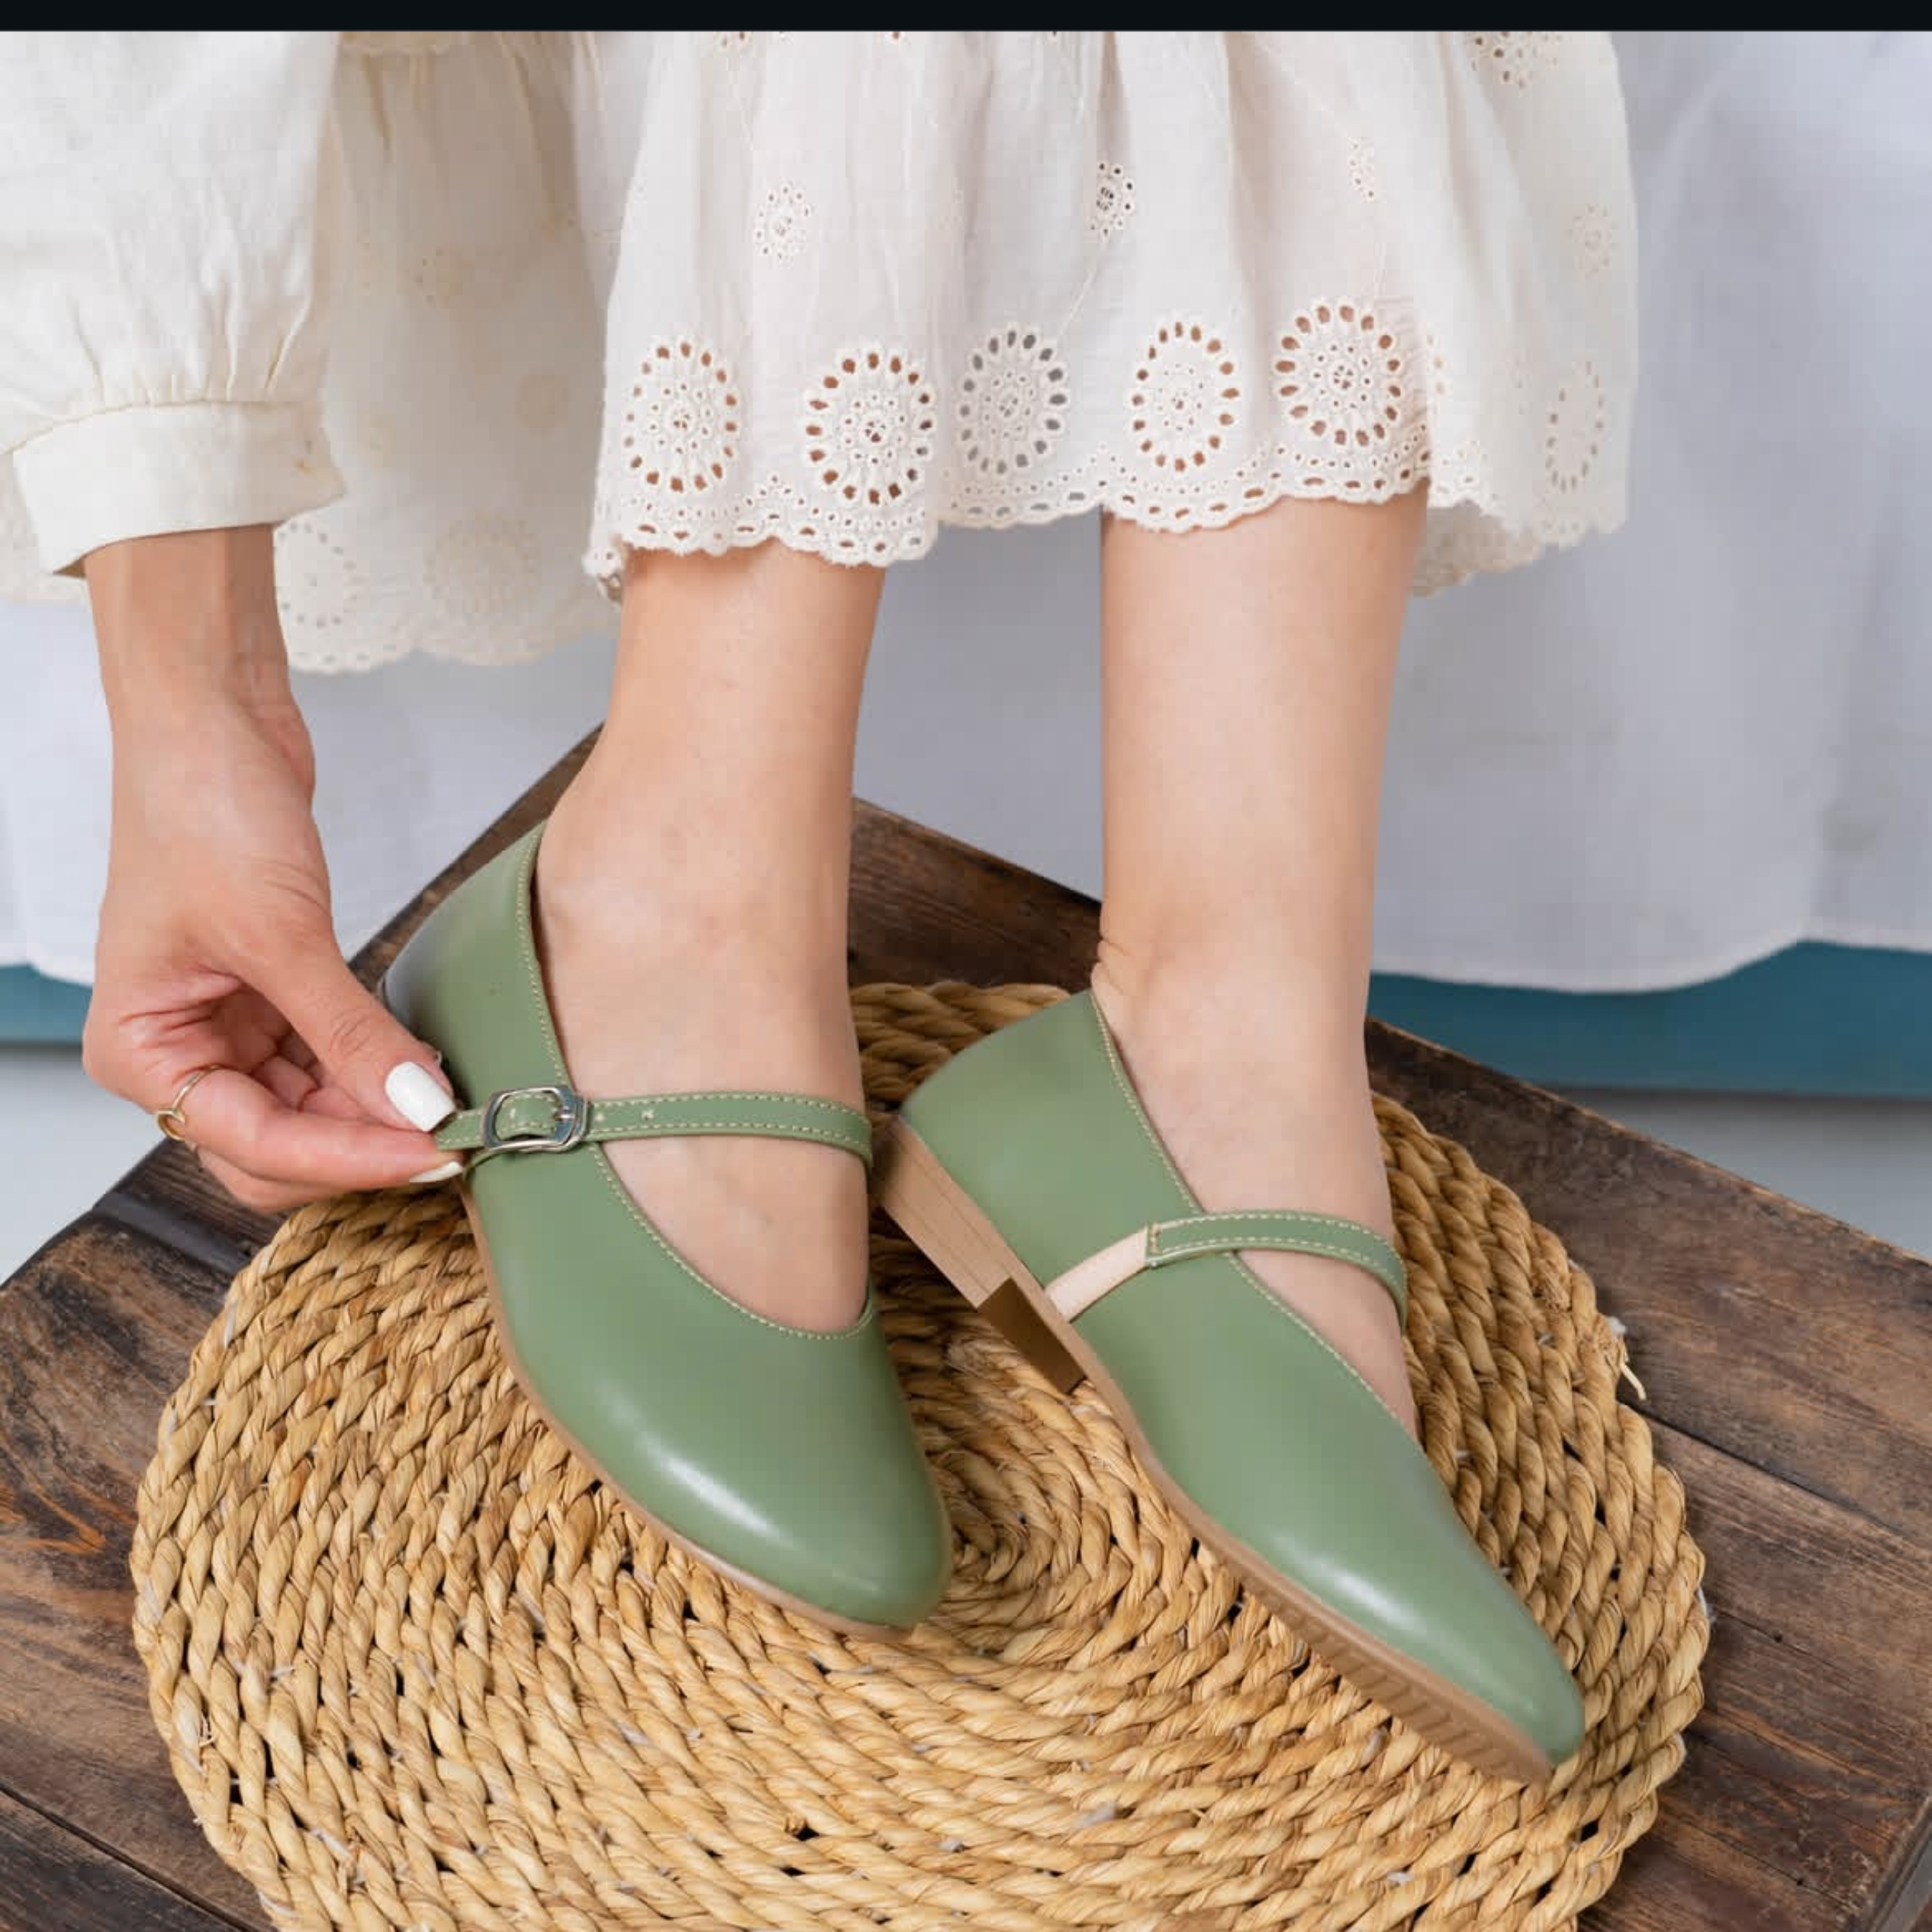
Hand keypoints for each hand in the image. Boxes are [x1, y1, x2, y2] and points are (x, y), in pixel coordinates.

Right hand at [82, 529, 458, 1211]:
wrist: (214, 720)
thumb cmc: (202, 808)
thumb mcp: (281, 933)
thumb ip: (349, 1034)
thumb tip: (418, 1109)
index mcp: (140, 1051)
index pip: (253, 1142)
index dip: (347, 1156)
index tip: (432, 1150)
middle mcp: (177, 1051)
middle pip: (277, 1146)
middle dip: (359, 1150)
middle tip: (450, 1146)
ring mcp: (227, 1026)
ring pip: (310, 1111)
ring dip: (375, 1116)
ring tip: (452, 1112)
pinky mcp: (276, 995)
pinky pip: (329, 1061)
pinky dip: (376, 1071)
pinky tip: (425, 1073)